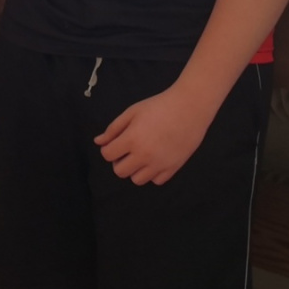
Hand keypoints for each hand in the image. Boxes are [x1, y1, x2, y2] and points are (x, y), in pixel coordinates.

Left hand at [95, 85, 215, 184]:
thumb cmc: (158, 106)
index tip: (115, 143)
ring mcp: (160, 164)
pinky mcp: (174, 168)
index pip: (107, 155)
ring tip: (141, 156)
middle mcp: (144, 155)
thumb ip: (113, 129)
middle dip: (119, 161)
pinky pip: (156, 181)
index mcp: (132, 140)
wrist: (189, 108)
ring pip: (137, 180)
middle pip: (120, 172)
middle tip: (127, 150)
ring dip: (135, 170)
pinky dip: (152, 174)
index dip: (108, 149)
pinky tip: (154, 160)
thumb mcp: (131, 112)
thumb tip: (99, 142)